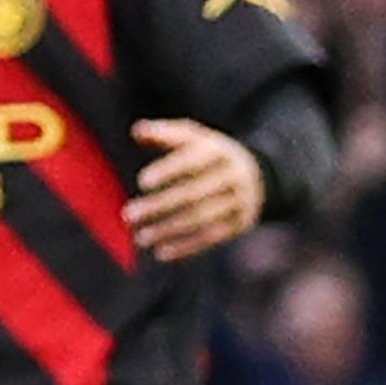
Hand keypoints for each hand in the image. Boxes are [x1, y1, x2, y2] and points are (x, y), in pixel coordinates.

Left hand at [122, 118, 263, 262]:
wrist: (256, 174)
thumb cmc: (208, 153)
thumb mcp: (192, 136)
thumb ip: (164, 133)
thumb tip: (137, 132)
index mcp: (217, 151)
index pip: (192, 161)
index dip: (168, 171)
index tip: (141, 182)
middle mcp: (232, 177)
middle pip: (193, 194)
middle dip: (159, 206)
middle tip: (128, 216)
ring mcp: (239, 202)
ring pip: (202, 219)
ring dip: (168, 230)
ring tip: (140, 238)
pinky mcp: (240, 224)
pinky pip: (212, 238)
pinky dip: (186, 247)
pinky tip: (161, 253)